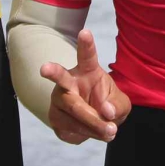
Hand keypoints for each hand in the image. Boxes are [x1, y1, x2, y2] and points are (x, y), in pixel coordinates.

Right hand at [40, 29, 129, 144]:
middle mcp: (69, 82)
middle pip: (61, 78)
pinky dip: (87, 133)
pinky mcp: (55, 118)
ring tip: (110, 131)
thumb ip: (117, 106)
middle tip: (44, 68)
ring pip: (72, 110)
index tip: (85, 32)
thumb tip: (106, 112)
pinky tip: (94, 132)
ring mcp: (59, 100)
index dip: (86, 44)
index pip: (86, 55)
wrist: (93, 123)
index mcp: (88, 71)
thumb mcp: (120, 104)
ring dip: (92, 123)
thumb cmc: (107, 105)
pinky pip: (70, 128)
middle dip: (53, 73)